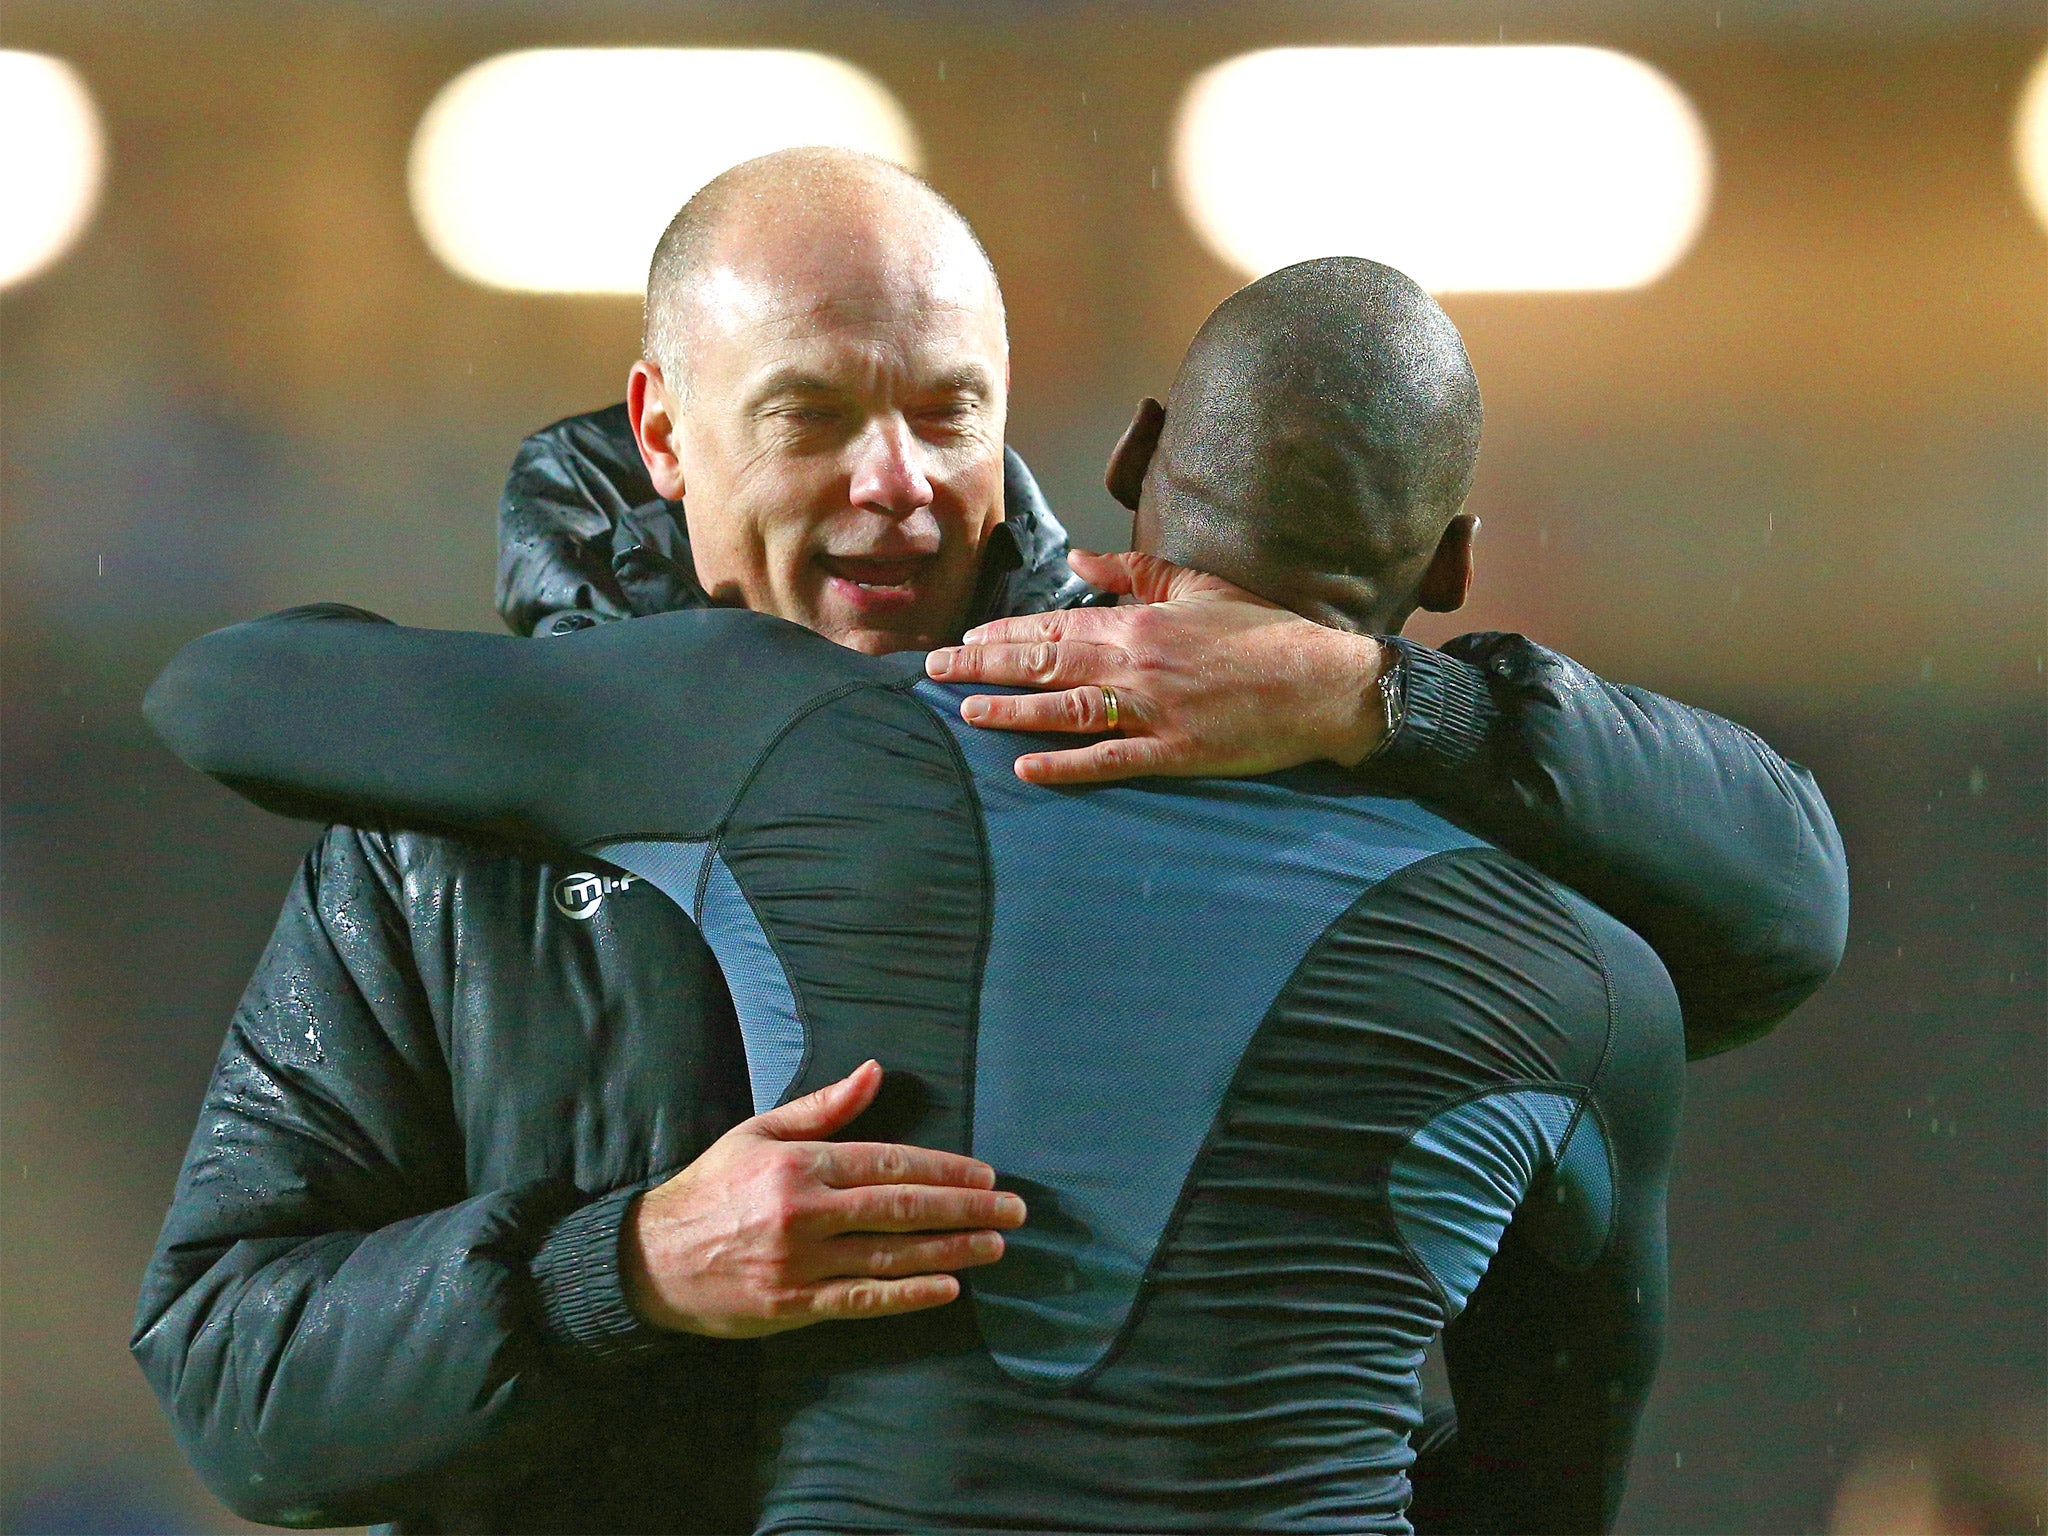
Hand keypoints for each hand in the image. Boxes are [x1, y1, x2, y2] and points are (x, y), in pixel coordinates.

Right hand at [622, 1061, 1025, 1337]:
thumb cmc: (712, 1188)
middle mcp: (806, 1212)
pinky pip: (863, 1300)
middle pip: (902, 1209)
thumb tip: (874, 1071)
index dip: (945, 1170)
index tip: (986, 1176)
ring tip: (995, 1247)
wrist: (651, 1258)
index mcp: (801, 1164)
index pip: (890, 1163)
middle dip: (966, 1209)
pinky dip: (909, 1295)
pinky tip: (948, 1288)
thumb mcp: (760, 1132)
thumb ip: (822, 1108)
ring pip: (892, 1256)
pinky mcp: (794, 1305)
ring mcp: (801, 1263)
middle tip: (1014, 1212)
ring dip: (951, 1251)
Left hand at [925, 550, 1390, 784]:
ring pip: (1065, 708)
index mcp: (1141, 622)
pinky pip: (1109, 759)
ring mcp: (1154, 709)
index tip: (965, 641)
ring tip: (964, 713)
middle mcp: (1137, 662)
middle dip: (985, 667)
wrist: (1322, 682)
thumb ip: (1134, 572)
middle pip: (1046, 662)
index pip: (1057, 623)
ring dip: (1010, 711)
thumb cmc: (1263, 632)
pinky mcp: (1174, 751)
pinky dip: (1066, 764)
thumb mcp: (1198, 585)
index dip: (1006, 634)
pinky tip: (1026, 768)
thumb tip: (1078, 559)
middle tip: (935, 674)